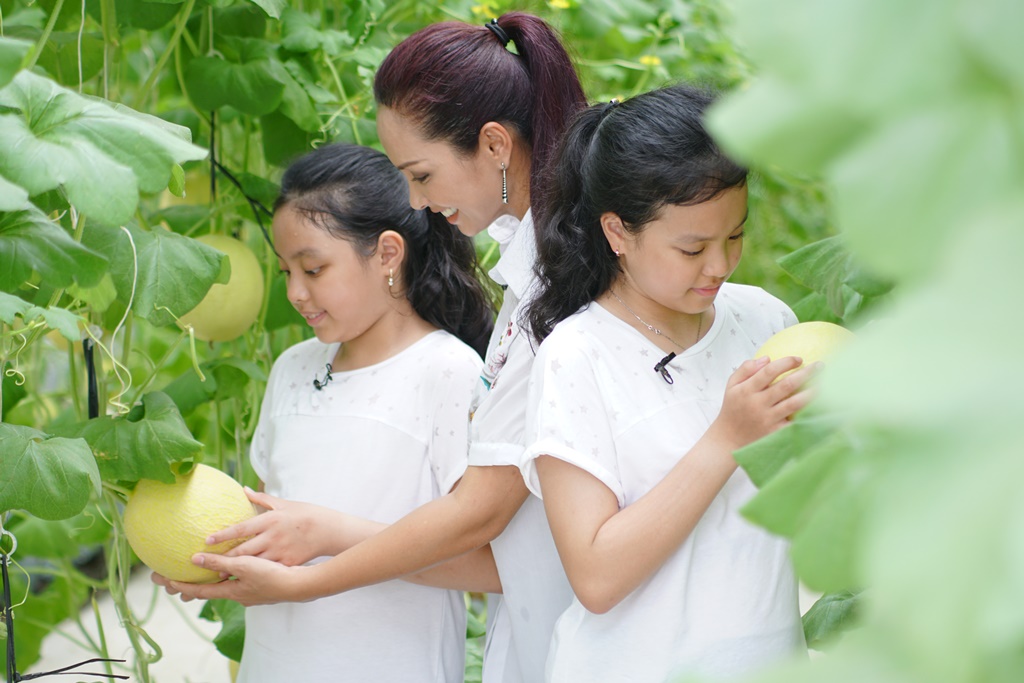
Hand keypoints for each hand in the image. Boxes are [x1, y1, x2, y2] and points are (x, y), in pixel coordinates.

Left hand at [152, 554, 310, 605]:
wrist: (300, 585)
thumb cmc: (273, 575)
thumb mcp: (244, 565)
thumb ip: (220, 561)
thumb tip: (195, 558)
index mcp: (231, 591)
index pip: (199, 590)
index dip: (180, 585)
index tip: (163, 580)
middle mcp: (237, 595)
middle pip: (206, 591)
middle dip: (187, 585)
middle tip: (168, 579)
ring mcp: (248, 593)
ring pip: (221, 587)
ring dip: (206, 581)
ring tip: (193, 573)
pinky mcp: (258, 587)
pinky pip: (234, 583)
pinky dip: (224, 577)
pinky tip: (227, 569)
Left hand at [212, 488, 331, 565]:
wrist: (330, 531)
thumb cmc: (306, 514)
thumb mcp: (284, 503)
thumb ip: (261, 499)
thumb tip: (243, 490)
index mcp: (271, 520)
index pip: (241, 529)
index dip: (223, 535)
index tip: (207, 540)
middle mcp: (273, 537)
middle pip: (243, 551)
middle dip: (222, 559)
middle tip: (204, 565)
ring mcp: (280, 552)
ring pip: (252, 565)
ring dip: (234, 571)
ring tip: (216, 576)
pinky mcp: (287, 564)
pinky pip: (266, 572)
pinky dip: (253, 577)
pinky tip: (241, 580)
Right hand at [709, 355, 818, 451]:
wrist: (728, 439)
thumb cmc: (732, 409)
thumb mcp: (731, 385)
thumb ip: (745, 369)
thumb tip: (767, 358)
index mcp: (747, 390)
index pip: (769, 371)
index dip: (786, 363)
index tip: (799, 359)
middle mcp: (758, 403)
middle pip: (786, 385)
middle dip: (806, 373)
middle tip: (820, 366)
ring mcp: (767, 419)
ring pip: (794, 403)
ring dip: (811, 393)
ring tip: (824, 384)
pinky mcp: (774, 432)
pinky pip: (794, 422)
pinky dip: (807, 415)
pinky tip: (819, 407)